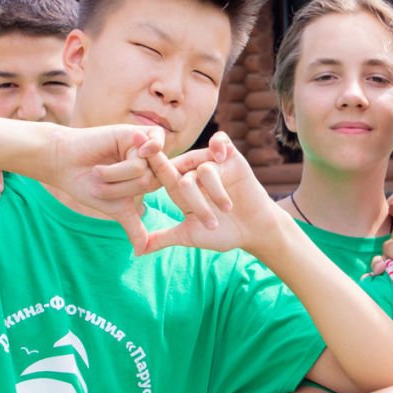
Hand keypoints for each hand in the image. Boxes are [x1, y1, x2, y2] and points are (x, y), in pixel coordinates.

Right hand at [44, 124, 167, 249]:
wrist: (64, 164)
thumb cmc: (87, 185)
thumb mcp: (114, 208)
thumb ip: (133, 226)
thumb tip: (142, 253)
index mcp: (147, 180)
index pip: (160, 192)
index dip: (142, 196)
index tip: (122, 198)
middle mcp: (148, 164)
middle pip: (149, 183)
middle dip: (119, 188)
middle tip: (99, 181)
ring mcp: (141, 148)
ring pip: (142, 169)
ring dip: (115, 175)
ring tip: (98, 169)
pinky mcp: (134, 133)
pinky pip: (154, 142)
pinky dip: (148, 148)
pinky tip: (139, 148)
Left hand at [142, 133, 282, 255]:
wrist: (254, 231)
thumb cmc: (223, 234)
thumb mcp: (190, 236)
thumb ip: (163, 238)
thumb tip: (137, 252)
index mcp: (181, 188)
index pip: (162, 173)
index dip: (151, 160)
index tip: (139, 149)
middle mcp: (195, 173)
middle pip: (182, 172)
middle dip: (191, 194)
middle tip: (207, 219)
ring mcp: (214, 164)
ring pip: (204, 168)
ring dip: (215, 192)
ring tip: (226, 210)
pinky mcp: (232, 158)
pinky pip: (220, 141)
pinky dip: (218, 145)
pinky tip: (220, 156)